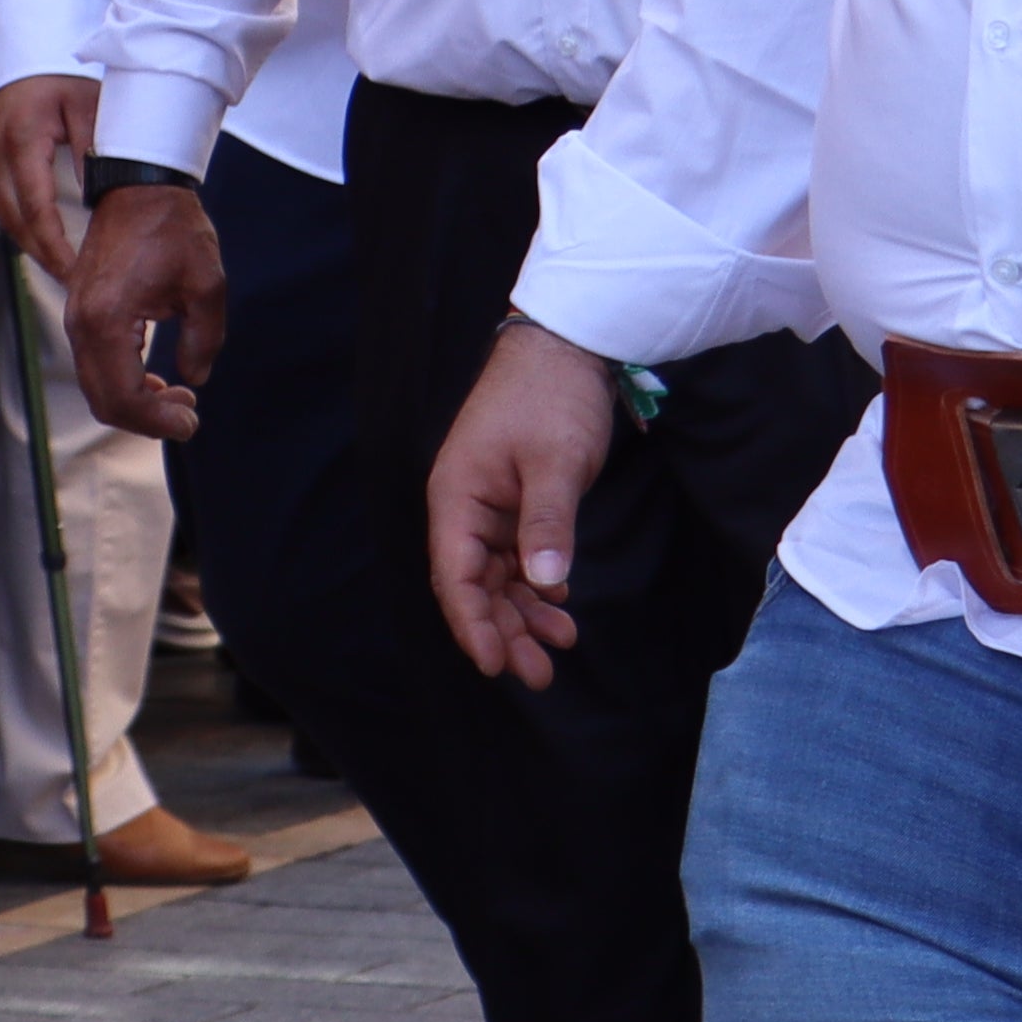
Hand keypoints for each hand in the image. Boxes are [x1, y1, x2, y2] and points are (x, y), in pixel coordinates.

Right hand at [0, 74, 99, 277]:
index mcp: (22, 139)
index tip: (76, 269)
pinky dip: (21, 226)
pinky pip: (0, 203)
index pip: (36, 207)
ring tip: (60, 269)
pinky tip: (42, 242)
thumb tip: (100, 202)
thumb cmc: (66, 78)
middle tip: (71, 280)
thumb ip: (91, 154)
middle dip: (42, 253)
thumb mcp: (88, 109)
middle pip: (14, 218)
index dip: (55, 244)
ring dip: (29, 244)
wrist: (32, 52)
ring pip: (3, 215)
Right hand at [64, 179, 227, 437]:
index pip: (123, 397)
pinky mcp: (79, 310)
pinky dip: (122, 382)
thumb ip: (204, 341)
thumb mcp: (206, 286)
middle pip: (103, 401)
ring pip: (96, 386)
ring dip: (135, 403)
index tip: (193, 421)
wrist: (139, 184)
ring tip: (177, 398)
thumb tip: (193, 378)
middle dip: (147, 420)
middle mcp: (80, 323)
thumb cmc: (173, 228)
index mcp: (107, 319)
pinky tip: (154, 380)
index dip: (158, 423)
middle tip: (188, 415)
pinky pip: (94, 364)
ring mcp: (75, 317)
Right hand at [429, 321, 613, 688]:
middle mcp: (466, 509)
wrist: (566, 347)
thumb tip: (543, 581)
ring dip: (523, 613)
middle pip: (475, 586)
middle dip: (503, 631)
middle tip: (539, 674)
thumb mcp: (554, 461)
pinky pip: (519, 557)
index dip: (472, 625)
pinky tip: (560, 603)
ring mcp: (490, 507)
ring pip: (498, 577)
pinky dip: (538, 584)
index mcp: (458, 498)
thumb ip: (547, 522)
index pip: (455, 577)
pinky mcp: (516, 503)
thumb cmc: (550, 397)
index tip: (495, 665)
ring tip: (558, 646)